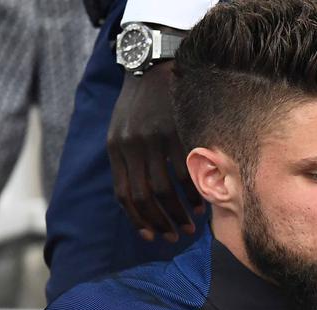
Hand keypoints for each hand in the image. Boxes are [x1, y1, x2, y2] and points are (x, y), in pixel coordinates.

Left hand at [107, 61, 203, 242]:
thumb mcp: (122, 129)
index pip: (123, 195)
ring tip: (190, 227)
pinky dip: (192, 193)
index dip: (137, 220)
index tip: (151, 236)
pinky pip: (183, 172)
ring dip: (178, 213)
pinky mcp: (173, 133)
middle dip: (159, 222)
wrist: (153, 65)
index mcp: (115, 149)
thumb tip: (140, 196)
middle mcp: (130, 147)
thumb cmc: (140, 103)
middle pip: (143, 197)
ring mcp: (152, 140)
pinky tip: (201, 204)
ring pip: (164, 189)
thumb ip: (127, 159)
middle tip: (174, 237)